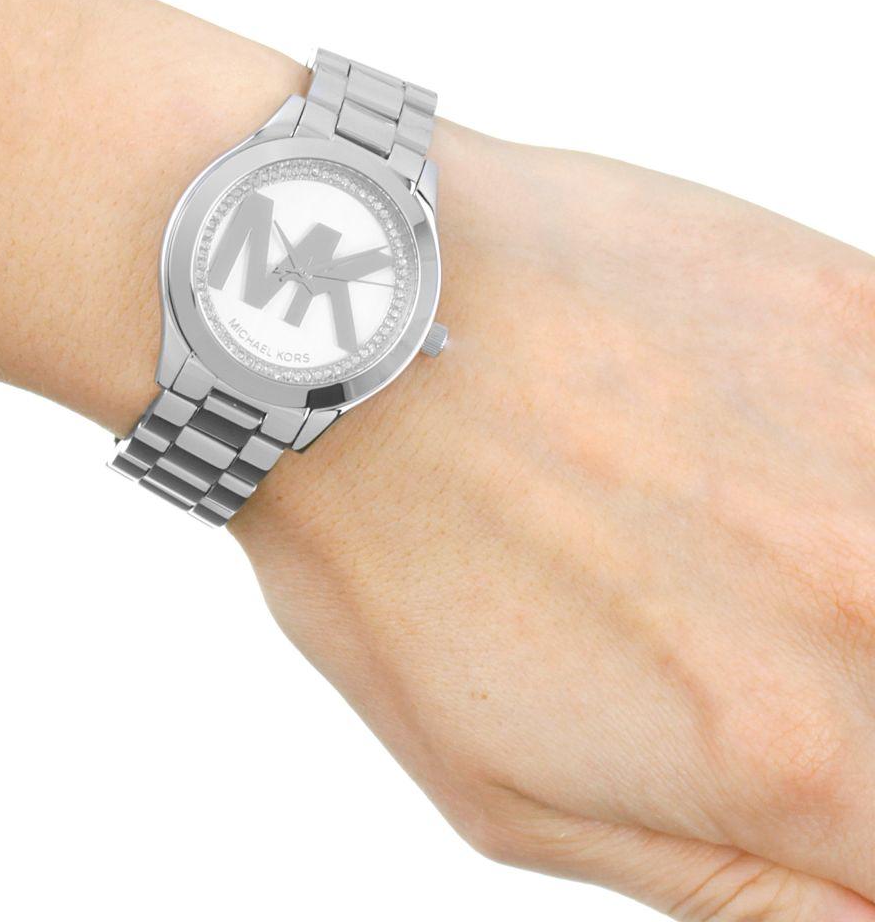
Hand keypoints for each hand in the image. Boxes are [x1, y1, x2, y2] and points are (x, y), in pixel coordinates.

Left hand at [234, 125, 874, 919]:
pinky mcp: (846, 306)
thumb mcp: (508, 786)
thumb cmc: (384, 544)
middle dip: (839, 688)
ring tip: (714, 528)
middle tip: (718, 627)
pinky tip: (737, 437)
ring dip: (834, 558)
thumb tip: (861, 915)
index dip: (855, 816)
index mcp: (792, 749)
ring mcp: (870, 433)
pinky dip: (838, 449)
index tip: (800, 760)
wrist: (345, 322)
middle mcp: (866, 595)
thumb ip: (726, 884)